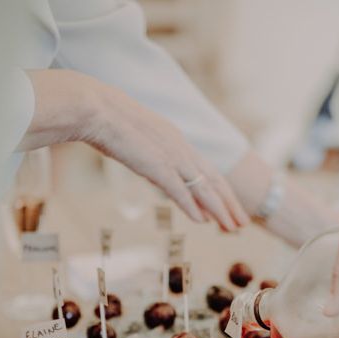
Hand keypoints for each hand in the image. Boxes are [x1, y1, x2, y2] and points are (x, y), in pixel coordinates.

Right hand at [22, 69, 248, 231]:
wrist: (96, 109)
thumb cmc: (110, 123)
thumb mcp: (140, 143)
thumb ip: (154, 160)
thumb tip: (159, 175)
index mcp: (177, 141)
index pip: (207, 170)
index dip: (221, 191)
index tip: (230, 207)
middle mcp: (181, 149)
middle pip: (214, 181)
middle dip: (230, 204)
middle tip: (242, 223)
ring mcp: (171, 157)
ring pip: (204, 189)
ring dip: (220, 211)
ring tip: (232, 228)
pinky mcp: (157, 166)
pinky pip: (180, 191)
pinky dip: (193, 207)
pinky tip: (202, 221)